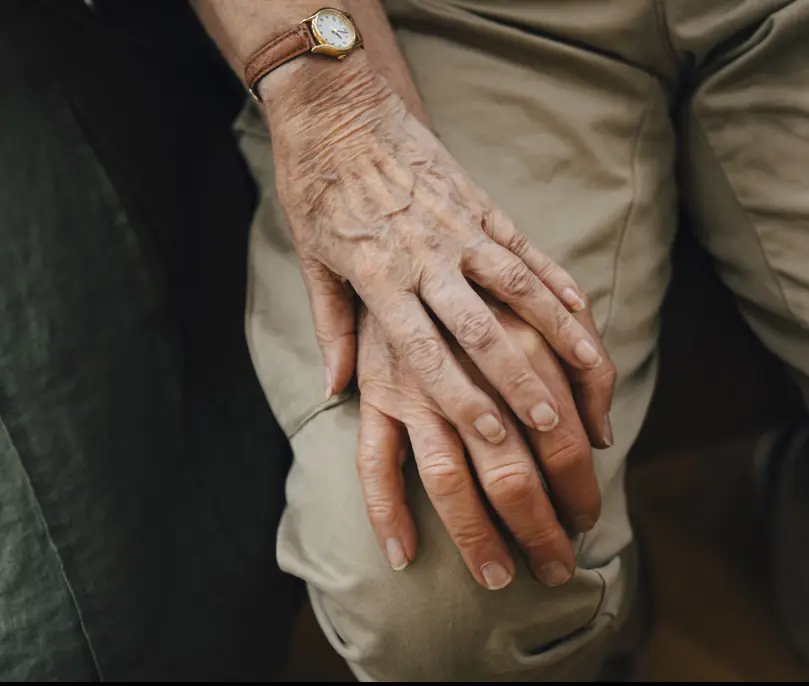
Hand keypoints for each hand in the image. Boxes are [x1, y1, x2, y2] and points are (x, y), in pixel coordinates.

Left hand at [261, 53, 611, 447]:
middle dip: (517, 379)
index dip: (459, 396)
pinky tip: (582, 309)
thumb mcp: (312, 260)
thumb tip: (335, 390)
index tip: (492, 435)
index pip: (424, 351)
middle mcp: (425, 257)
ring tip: (589, 371)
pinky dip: (555, 280)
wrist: (337, 108)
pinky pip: (526, 248)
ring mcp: (458, 228)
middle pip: (479, 328)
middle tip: (550, 424)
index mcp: (379, 278)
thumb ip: (331, 328)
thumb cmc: (318, 189)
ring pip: (517, 287)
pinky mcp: (480, 203)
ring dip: (555, 332)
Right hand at [354, 300, 609, 589]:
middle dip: (539, 528)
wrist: (397, 234)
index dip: (580, 488)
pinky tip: (401, 557)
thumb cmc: (484, 281)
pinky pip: (373, 462)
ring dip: (475, 535)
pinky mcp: (376, 395)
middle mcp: (467, 373)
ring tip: (499, 578)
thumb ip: (588, 362)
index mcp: (518, 346)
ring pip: (448, 478)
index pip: (561, 437)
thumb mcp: (555, 311)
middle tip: (557, 568)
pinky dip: (385, 511)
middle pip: (510, 470)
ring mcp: (416, 388)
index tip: (587, 521)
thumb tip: (601, 435)